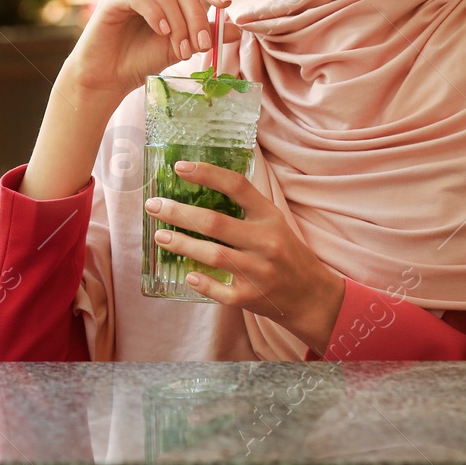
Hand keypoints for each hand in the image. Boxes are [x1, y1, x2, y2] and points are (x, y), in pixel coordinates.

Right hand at [65, 0, 241, 99]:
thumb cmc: (142, 58)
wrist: (110, 76)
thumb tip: (238, 29)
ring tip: (180, 50)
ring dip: (179, 23)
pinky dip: (156, 14)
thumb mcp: (182, 46)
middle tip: (203, 45)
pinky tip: (162, 32)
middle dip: (198, 16)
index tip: (225, 4)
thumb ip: (206, 35)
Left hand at [145, 160, 345, 354]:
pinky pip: (219, 290)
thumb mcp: (273, 222)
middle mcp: (265, 241)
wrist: (312, 297)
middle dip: (178, 213)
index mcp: (269, 216)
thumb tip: (200, 184)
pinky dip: (200, 282)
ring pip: (212, 255)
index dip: (207, 174)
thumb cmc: (285, 252)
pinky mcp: (251, 297)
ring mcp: (258, 271)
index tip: (179, 167)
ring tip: (159, 236)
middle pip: (214, 222)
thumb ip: (245, 207)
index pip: (237, 187)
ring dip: (181, 244)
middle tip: (153, 206)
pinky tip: (186, 273)